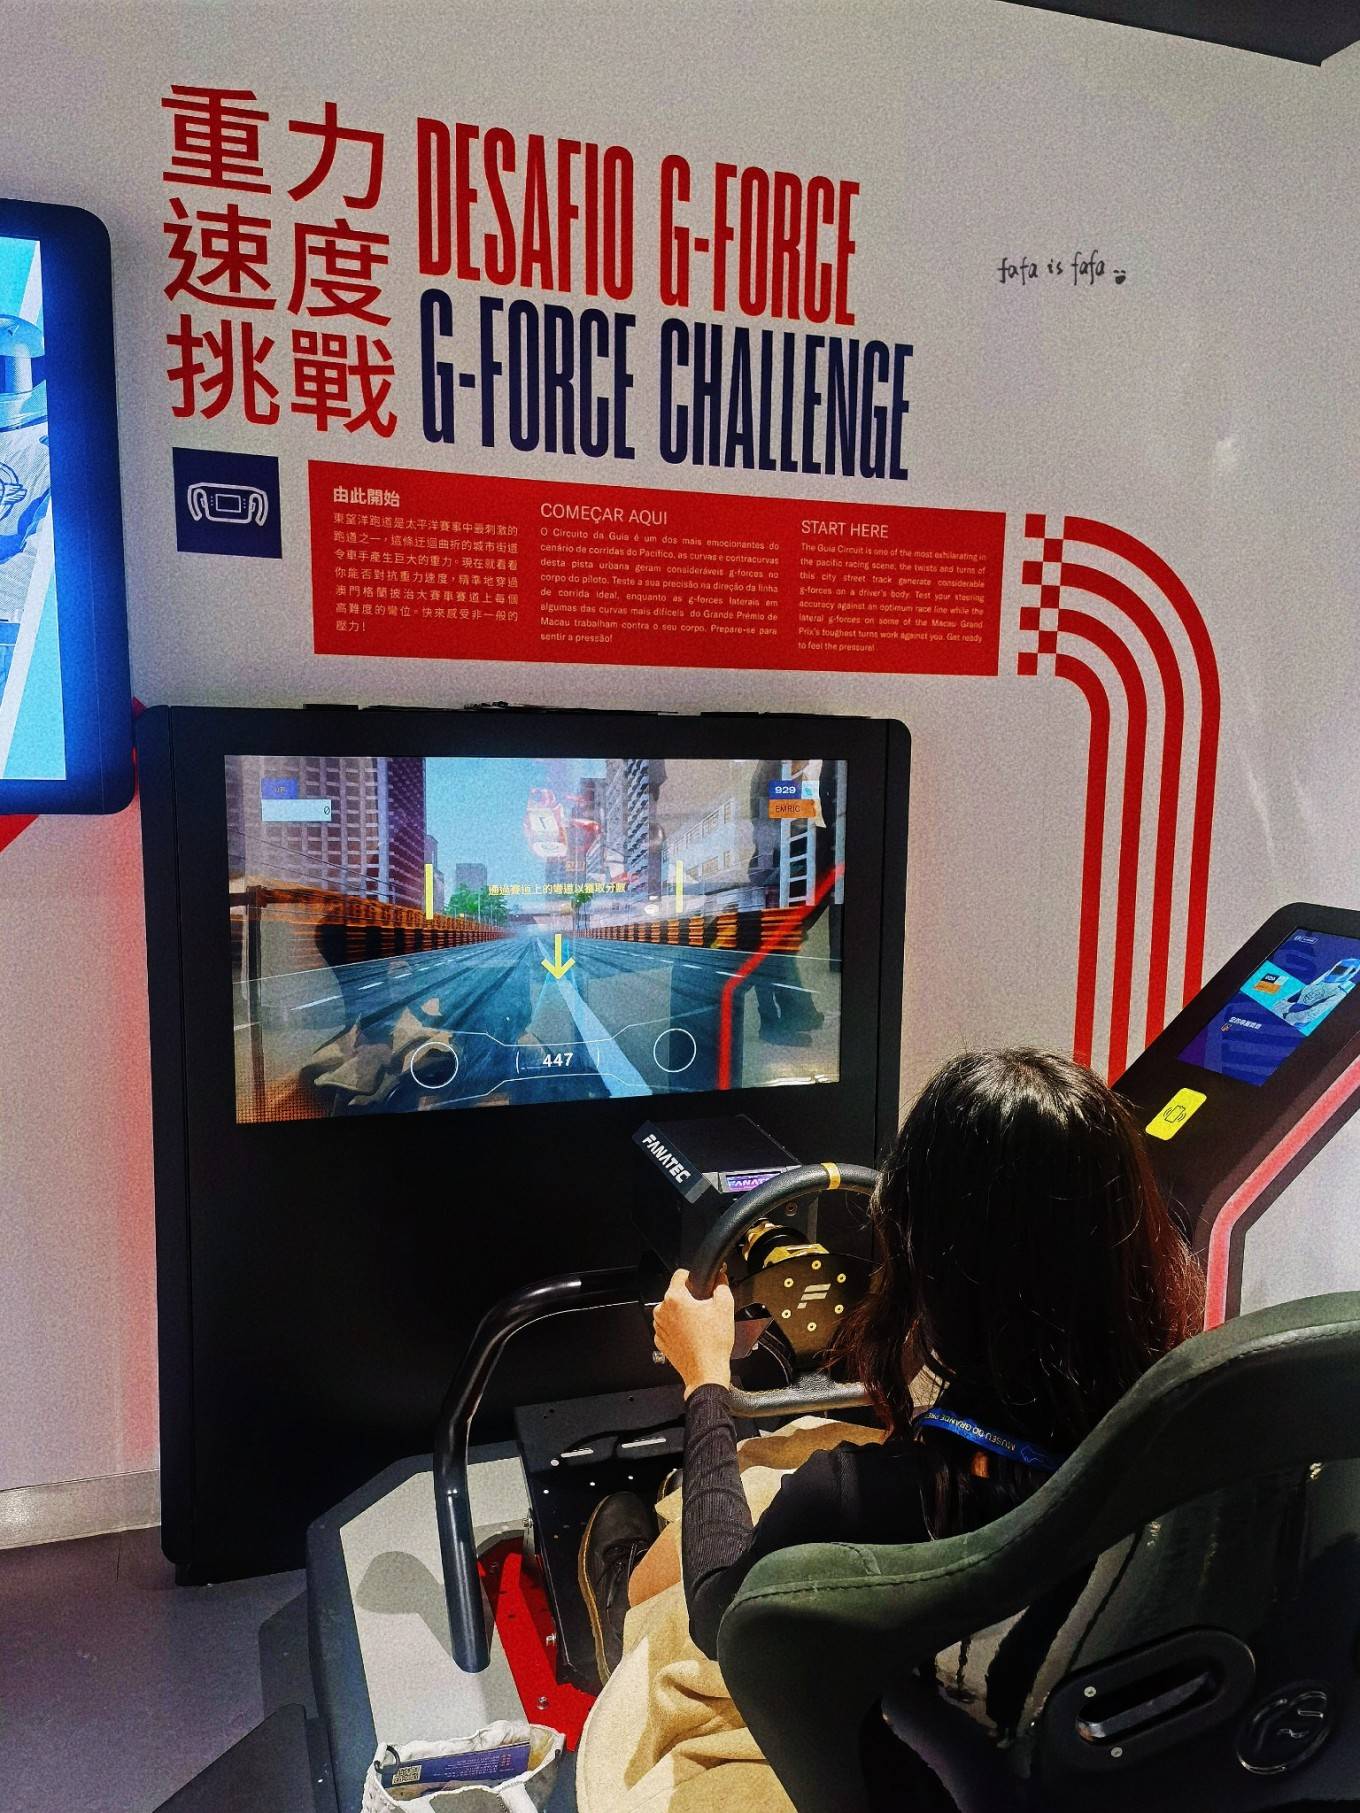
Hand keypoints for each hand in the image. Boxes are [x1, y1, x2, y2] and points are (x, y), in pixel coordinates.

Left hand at [652, 1268, 734, 1397]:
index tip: (701, 1284)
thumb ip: (721, 1285)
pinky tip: (694, 1336)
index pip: (680, 1274)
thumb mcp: (725, 1306)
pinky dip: (680, 1329)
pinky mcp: (661, 1341)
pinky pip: (670, 1327)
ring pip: (673, 1311)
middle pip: (677, 1294)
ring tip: (701, 1326)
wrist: (706, 1372)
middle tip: (706, 1311)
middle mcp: (662, 1311)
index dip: (694, 1277)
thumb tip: (719, 1279)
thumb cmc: (712, 1344)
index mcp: (674, 1299)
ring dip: (684, 1314)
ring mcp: (659, 1328)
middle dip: (691, 1299)